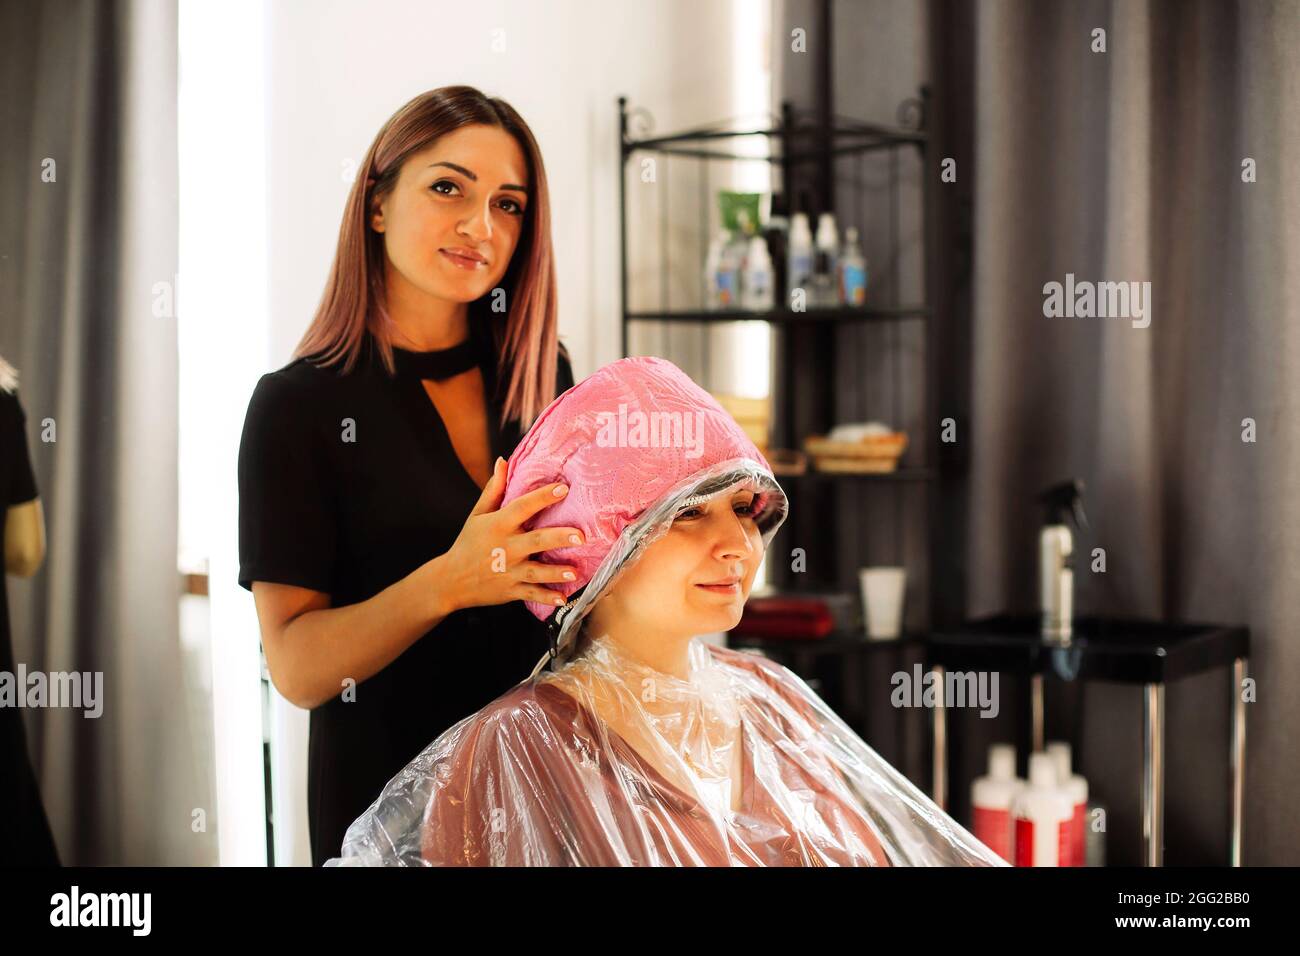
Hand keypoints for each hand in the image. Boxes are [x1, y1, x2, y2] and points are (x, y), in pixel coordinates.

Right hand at [436, 457, 583, 614]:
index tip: (563, 488)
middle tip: (581, 535)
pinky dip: (546, 598)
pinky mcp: (510, 590)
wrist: (450, 580)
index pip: (523, 507)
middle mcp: (506, 547)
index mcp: (499, 525)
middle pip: (537, 540)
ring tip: (574, 571)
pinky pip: (531, 594)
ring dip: (556, 572)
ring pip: (537, 571)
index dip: (543, 497)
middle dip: (558, 538)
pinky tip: (563, 598)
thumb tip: (503, 461)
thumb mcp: (477, 514)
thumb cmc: (468, 543)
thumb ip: (493, 489)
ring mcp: (509, 571)